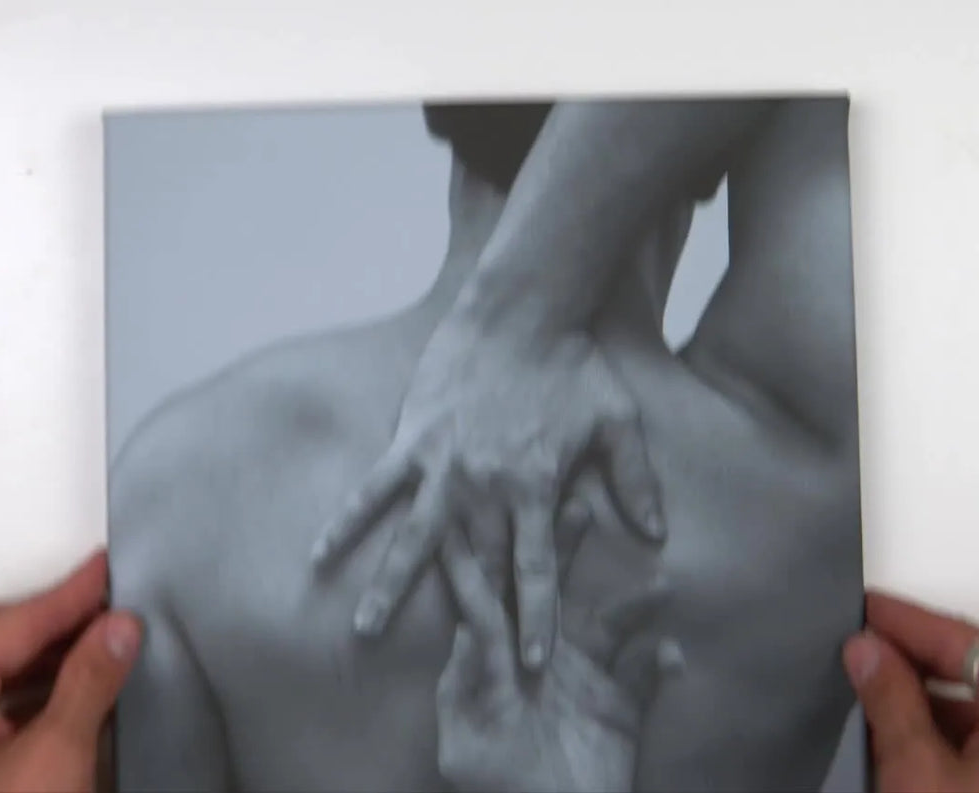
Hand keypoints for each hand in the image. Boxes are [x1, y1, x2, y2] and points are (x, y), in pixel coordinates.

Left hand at [0, 552, 141, 792]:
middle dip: (50, 623)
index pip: (11, 624)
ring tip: (97, 649)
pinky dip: (20, 697)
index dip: (69, 597)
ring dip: (38, 661)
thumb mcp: (56, 760)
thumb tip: (115, 630)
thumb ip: (88, 683)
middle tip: (109, 606)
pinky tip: (63, 697)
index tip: (109, 571)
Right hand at [312, 309, 665, 669]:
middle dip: (466, 622)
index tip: (530, 664)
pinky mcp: (412, 440)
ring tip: (366, 630)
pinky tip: (322, 554)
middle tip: (448, 669)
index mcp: (537, 489)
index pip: (536, 570)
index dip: (534, 619)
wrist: (523, 309)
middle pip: (476, 568)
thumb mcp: (619, 422)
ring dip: (391, 587)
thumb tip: (656, 535)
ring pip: (415, 540)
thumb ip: (636, 480)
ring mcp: (444, 466)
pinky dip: (348, 520)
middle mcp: (487, 487)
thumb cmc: (575, 363)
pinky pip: (374, 488)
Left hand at [434, 522, 680, 792]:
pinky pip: (645, 675)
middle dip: (563, 548)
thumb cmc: (497, 788)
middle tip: (577, 503)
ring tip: (660, 586)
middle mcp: (542, 658)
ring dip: (634, 603)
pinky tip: (670, 656)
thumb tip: (469, 629)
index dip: (489, 559)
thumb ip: (465, 688)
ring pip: (611, 625)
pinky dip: (659, 664)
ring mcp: (585, 681)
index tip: (488, 512)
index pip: (490, 602)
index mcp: (500, 664)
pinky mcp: (622, 708)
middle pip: (552, 591)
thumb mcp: (466, 744)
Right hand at [845, 592, 978, 792]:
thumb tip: (872, 655)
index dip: (906, 625)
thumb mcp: (917, 774)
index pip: (966, 642)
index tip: (869, 614)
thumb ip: (891, 700)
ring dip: (954, 718)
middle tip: (869, 666)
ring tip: (892, 725)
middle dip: (928, 674)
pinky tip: (935, 765)